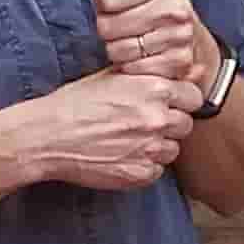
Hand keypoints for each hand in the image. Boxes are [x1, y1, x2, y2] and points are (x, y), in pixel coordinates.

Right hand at [0, 67, 193, 194]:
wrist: (48, 137)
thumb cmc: (76, 103)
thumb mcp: (113, 75)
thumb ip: (156, 71)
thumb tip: (196, 69)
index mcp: (154, 89)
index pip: (194, 97)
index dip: (179, 101)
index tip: (164, 105)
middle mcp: (157, 118)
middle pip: (185, 125)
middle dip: (168, 124)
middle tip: (140, 124)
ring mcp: (150, 149)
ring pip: (172, 150)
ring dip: (156, 146)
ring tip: (127, 140)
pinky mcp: (140, 174)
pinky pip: (156, 171)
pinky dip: (143, 166)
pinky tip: (121, 156)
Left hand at [92, 0, 213, 97]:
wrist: (191, 34)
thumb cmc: (156, 2)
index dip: (102, 3)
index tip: (112, 3)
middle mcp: (175, 8)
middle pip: (107, 27)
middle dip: (106, 27)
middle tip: (119, 24)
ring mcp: (179, 37)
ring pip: (117, 51)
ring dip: (115, 48)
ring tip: (128, 38)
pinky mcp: (178, 62)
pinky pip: (132, 69)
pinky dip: (129, 65)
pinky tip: (138, 55)